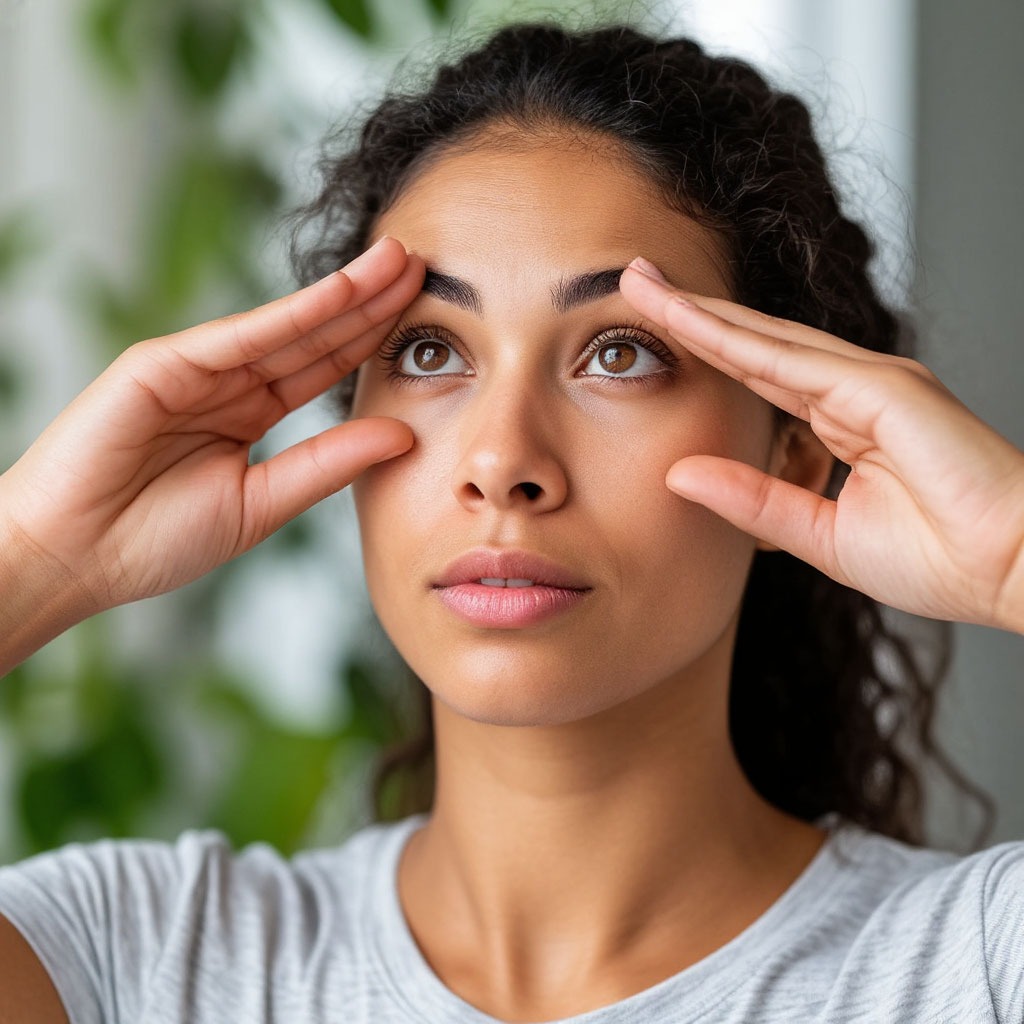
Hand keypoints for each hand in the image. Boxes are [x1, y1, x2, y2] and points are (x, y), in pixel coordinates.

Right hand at [0, 237, 423, 624]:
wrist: (75, 560)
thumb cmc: (155, 540)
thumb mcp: (262, 503)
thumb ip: (328, 465)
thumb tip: (403, 435)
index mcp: (249, 414)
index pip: (323, 367)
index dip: (373, 339)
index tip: (426, 316)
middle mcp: (227, 382)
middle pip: (314, 335)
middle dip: (369, 301)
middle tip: (425, 265)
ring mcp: (194, 367)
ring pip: (284, 325)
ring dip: (342, 292)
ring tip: (398, 260)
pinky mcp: (160, 363)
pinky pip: (238, 336)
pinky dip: (290, 314)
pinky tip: (340, 293)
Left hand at [620, 258, 1023, 632]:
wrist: (1011, 572)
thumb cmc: (938, 558)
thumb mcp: (818, 533)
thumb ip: (753, 500)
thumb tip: (679, 473)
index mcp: (841, 421)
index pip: (754, 374)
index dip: (703, 348)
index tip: (651, 328)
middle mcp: (851, 390)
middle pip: (752, 342)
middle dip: (691, 311)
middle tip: (633, 278)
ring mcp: (870, 382)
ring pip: (764, 338)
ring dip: (701, 311)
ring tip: (643, 284)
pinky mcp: (884, 388)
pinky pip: (794, 360)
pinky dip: (738, 339)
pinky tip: (690, 320)